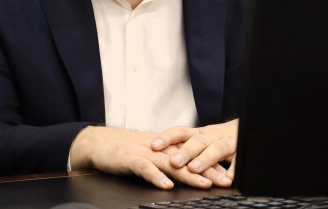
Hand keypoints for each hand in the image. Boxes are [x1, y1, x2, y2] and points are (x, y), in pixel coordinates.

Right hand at [69, 126, 214, 189]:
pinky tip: (166, 185)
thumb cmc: (124, 150)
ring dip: (189, 174)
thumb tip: (188, 171)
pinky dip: (156, 177)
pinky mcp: (129, 159)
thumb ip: (168, 160)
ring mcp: (144, 152)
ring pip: (170, 163)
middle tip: (225, 180)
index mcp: (165, 147)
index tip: (229, 174)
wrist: (98, 142)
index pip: (193, 155)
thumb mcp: (150, 153)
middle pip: (187, 159)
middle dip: (208, 170)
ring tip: (204, 184)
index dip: (211, 164)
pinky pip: (145, 168)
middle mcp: (158, 148)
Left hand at [150, 119, 237, 187]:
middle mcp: (212, 136)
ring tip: (194, 169)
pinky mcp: (243, 151)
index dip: (166, 138)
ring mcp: (228, 142)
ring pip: (216, 149)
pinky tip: (228, 178)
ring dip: (205, 159)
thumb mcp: (202, 139)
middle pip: (198, 141)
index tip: (153, 146)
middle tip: (173, 162)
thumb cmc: (219, 138)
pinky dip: (234, 169)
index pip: (180, 132)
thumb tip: (159, 154)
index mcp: (200, 133)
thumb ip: (185, 146)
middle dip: (185, 152)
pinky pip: (240, 160)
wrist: (249, 128)